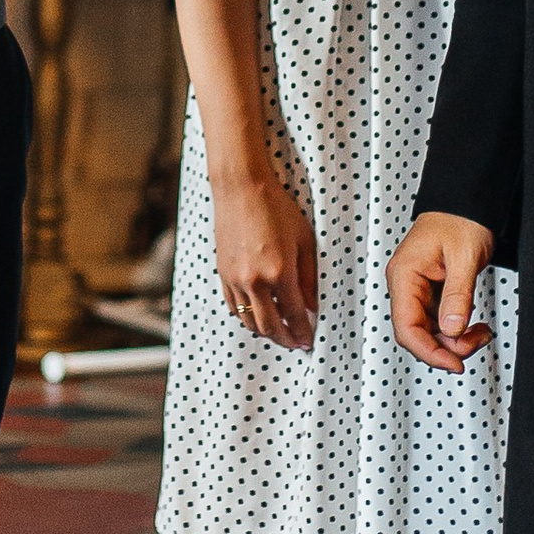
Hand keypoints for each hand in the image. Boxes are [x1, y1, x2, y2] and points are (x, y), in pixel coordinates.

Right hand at [215, 173, 318, 348]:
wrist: (241, 188)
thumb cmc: (277, 209)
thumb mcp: (304, 241)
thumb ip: (309, 277)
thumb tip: (311, 306)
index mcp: (279, 272)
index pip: (294, 315)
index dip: (303, 333)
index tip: (309, 342)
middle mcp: (254, 281)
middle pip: (270, 326)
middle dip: (285, 340)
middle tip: (296, 344)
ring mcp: (235, 279)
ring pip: (249, 321)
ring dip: (265, 332)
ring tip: (279, 333)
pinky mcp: (223, 273)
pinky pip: (234, 307)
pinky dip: (246, 317)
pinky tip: (258, 315)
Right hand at [388, 212, 496, 372]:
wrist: (467, 203)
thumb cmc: (460, 218)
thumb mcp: (464, 258)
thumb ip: (457, 296)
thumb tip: (451, 330)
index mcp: (404, 275)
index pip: (406, 327)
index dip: (429, 351)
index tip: (453, 364)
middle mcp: (406, 284)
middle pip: (417, 333)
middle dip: (447, 346)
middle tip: (475, 342)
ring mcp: (417, 289)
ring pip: (429, 330)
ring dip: (454, 340)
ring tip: (480, 333)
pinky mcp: (431, 291)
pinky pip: (438, 321)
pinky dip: (457, 329)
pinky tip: (474, 327)